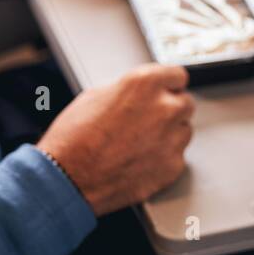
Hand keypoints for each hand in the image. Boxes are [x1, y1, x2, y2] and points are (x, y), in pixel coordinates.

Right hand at [36, 64, 193, 216]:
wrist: (68, 179)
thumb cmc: (74, 139)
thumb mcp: (96, 96)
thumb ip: (129, 91)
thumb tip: (141, 94)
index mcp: (145, 84)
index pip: (178, 75)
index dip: (168, 84)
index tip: (166, 91)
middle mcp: (165, 108)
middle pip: (185, 103)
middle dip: (170, 110)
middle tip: (148, 121)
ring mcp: (172, 139)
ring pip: (183, 131)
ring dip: (169, 134)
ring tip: (139, 143)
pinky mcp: (173, 166)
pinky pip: (177, 156)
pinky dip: (163, 158)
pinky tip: (139, 160)